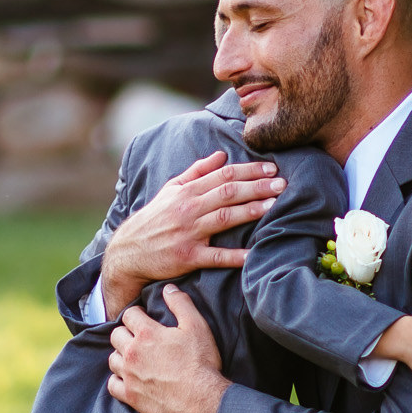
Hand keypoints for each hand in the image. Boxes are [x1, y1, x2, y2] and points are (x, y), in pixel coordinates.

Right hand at [96, 150, 282, 318]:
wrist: (129, 251)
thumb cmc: (154, 219)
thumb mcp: (170, 190)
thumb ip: (196, 171)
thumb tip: (221, 155)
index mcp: (187, 191)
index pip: (223, 175)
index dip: (249, 170)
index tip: (271, 168)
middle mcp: (189, 209)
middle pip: (228, 193)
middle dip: (257, 187)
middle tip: (282, 184)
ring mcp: (189, 233)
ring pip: (224, 218)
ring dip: (251, 211)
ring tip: (274, 206)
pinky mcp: (188, 257)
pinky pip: (215, 256)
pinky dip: (235, 256)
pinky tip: (253, 254)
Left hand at [107, 285, 229, 412]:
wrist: (201, 400)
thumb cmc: (200, 362)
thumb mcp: (197, 326)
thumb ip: (181, 303)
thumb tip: (169, 288)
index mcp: (146, 333)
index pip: (129, 314)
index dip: (137, 314)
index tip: (144, 317)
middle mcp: (132, 352)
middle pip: (116, 335)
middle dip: (125, 332)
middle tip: (138, 337)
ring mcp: (129, 375)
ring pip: (112, 359)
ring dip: (120, 355)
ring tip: (133, 356)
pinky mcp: (130, 396)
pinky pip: (112, 385)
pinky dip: (117, 380)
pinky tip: (128, 378)